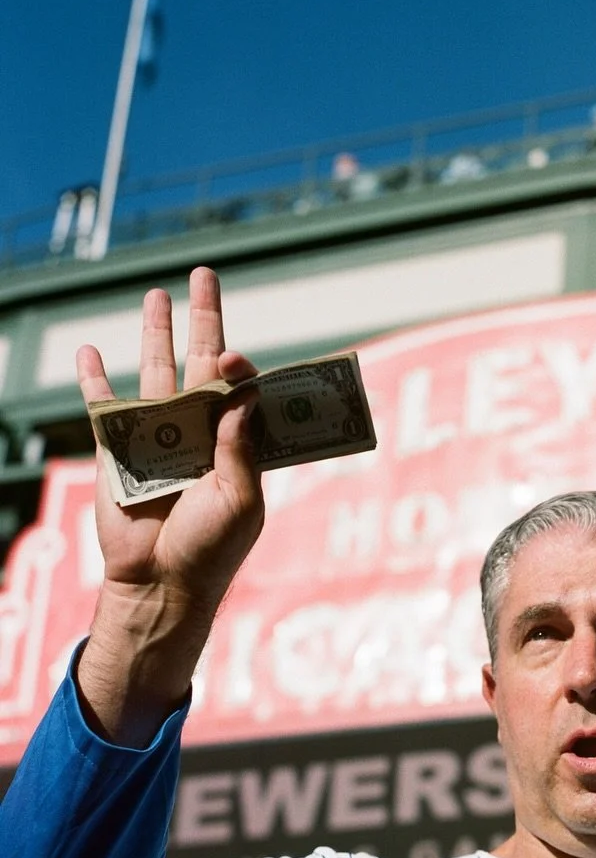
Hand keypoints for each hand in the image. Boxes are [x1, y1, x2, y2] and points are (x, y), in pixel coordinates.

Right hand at [77, 267, 263, 610]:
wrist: (161, 582)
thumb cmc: (210, 548)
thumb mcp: (241, 499)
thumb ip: (241, 448)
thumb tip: (243, 393)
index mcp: (236, 443)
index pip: (242, 388)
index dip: (241, 365)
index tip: (235, 353)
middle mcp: (199, 431)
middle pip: (202, 362)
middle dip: (204, 318)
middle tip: (206, 274)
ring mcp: (158, 436)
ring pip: (156, 371)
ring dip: (156, 332)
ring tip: (157, 295)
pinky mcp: (117, 450)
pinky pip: (104, 406)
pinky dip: (95, 378)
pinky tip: (92, 350)